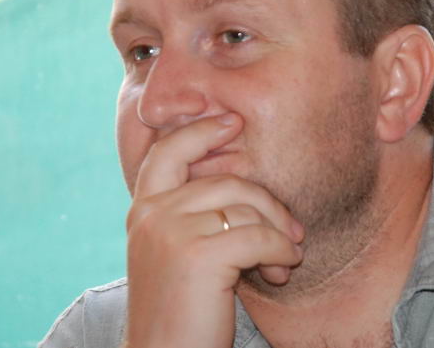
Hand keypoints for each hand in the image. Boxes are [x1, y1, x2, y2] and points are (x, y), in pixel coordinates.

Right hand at [124, 113, 304, 347]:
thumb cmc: (179, 311)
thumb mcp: (174, 253)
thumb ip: (192, 217)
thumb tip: (248, 191)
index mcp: (142, 211)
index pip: (168, 152)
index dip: (200, 131)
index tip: (232, 121)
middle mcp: (151, 214)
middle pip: (225, 181)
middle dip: (267, 203)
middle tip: (291, 230)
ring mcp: (171, 231)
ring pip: (246, 208)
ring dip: (278, 234)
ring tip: (285, 260)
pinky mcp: (198, 254)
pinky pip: (259, 237)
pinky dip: (281, 251)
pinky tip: (282, 269)